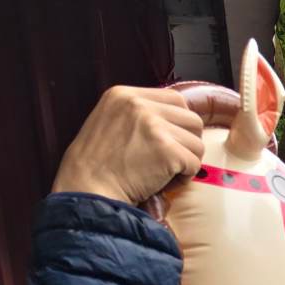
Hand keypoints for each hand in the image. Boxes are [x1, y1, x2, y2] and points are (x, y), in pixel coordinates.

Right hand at [51, 86, 204, 205]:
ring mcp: (154, 126)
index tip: (170, 141)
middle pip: (192, 119)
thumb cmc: (97, 166)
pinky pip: (195, 164)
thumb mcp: (109, 121)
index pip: (175, 99)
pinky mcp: (166, 150)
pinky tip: (163, 183)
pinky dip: (184, 178)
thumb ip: (137, 115)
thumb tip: (174, 120)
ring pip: (197, 142)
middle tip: (169, 161)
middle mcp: (139, 104)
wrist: (88, 190)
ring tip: (164, 173)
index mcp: (124, 94)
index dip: (179, 123)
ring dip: (187, 161)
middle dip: (187, 143)